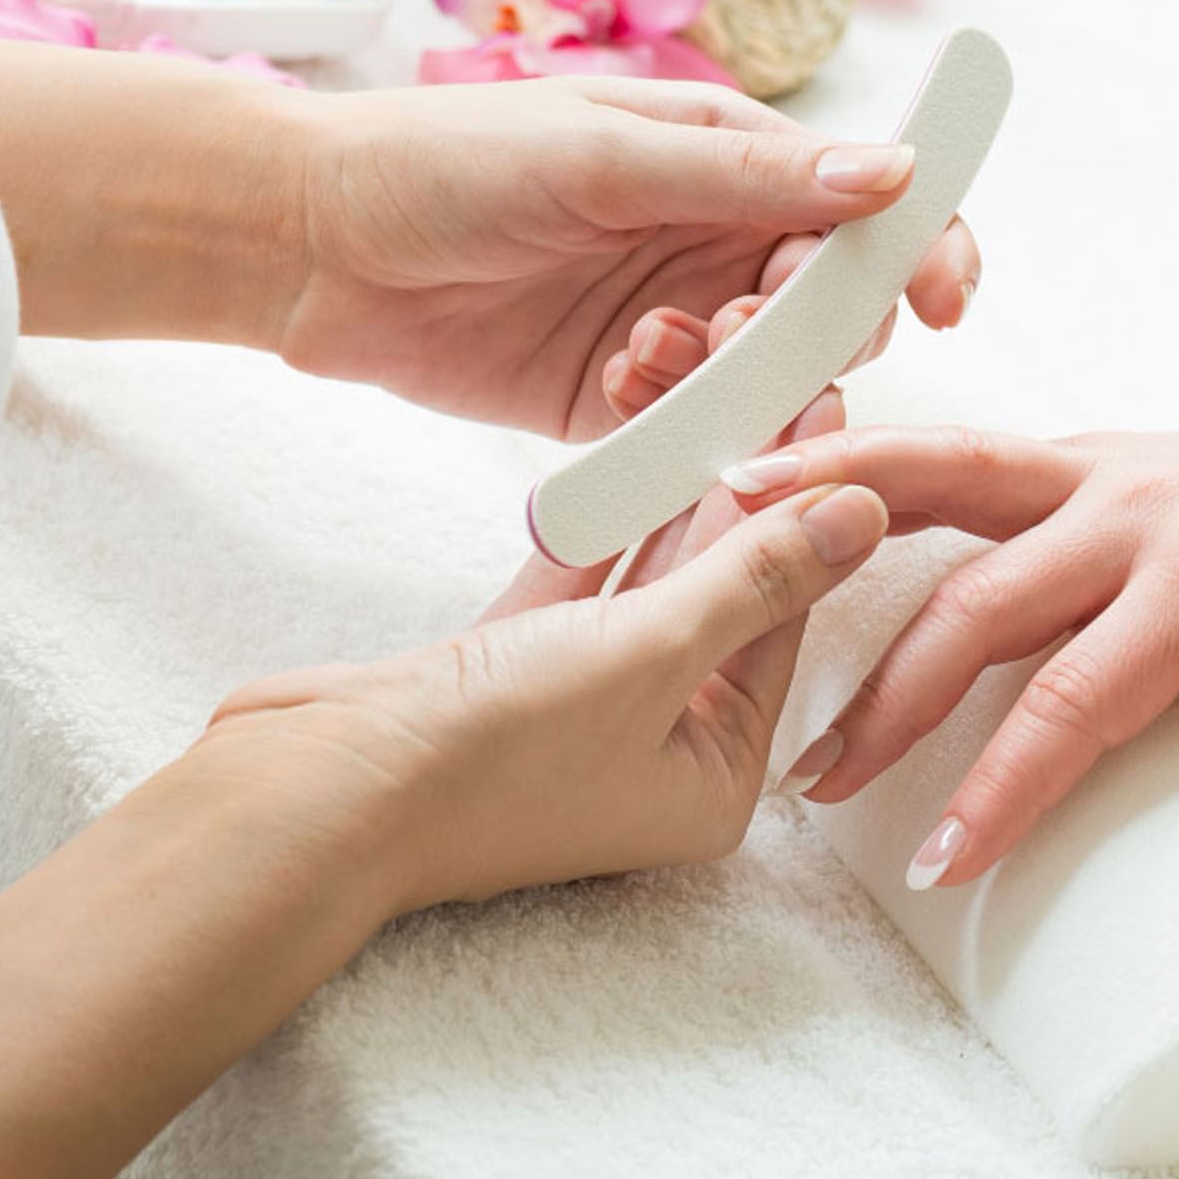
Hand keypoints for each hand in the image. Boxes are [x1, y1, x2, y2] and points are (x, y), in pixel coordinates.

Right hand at [199, 421, 885, 907]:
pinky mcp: (510, 671)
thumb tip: (864, 513)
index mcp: (715, 776)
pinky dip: (600, 518)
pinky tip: (631, 441)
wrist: (314, 796)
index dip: (806, 514)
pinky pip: (577, 579)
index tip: (826, 418)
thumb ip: (754, 577)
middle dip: (740, 488)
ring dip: (671, 489)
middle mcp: (657, 747)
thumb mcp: (648, 656)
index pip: (784, 621)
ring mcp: (580, 709)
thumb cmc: (493, 761)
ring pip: (646, 577)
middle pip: (720, 592)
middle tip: (767, 383)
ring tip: (706, 387)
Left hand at [278, 76, 979, 438]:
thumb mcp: (601, 154)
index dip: (922, 247)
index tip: (945, 299)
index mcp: (727, 158)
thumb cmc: (447, 161)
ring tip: (653, 355)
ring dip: (740, 380)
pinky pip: (693, 429)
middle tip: (744, 331)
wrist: (313, 242)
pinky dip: (679, 421)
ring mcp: (672, 325)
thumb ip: (743, 179)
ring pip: (769, 380)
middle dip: (814, 329)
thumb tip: (891, 178)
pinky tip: (617, 385)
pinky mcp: (619, 400)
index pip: (866, 205)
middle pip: (833, 307)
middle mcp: (715, 241)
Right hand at [719, 428, 1178, 885]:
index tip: (947, 859)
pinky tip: (792, 466)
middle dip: (891, 703)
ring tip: (733, 548)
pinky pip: (960, 454)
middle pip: (977, 606)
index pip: (1079, 697)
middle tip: (822, 785)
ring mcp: (1096, 467)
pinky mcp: (1075, 452)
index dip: (1004, 784)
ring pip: (942, 483)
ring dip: (836, 519)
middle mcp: (1134, 508)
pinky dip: (874, 457)